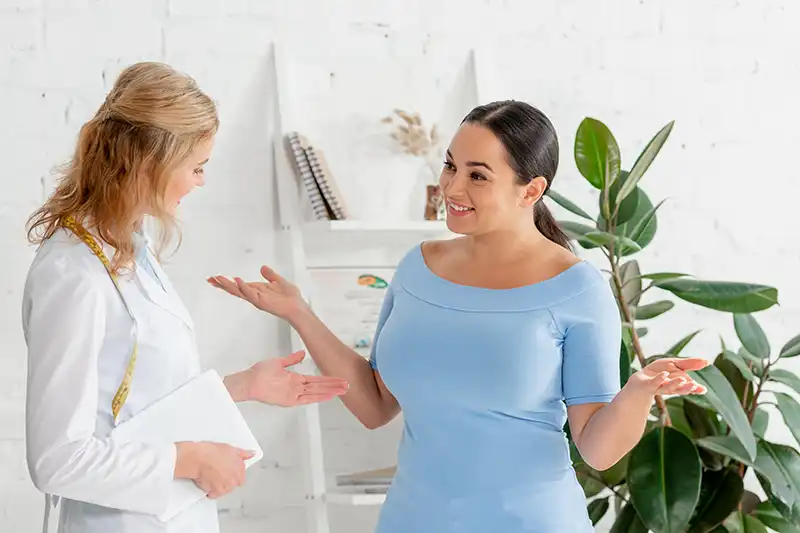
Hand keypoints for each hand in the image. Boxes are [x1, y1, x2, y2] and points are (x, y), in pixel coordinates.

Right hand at [175, 442, 252, 498]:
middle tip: (218, 473)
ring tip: (212, 477)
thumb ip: (243, 454)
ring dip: (220, 486)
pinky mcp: (216, 492)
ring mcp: (226, 486)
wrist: (198, 458)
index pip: (242, 477)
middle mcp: (235, 478)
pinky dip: (210, 491)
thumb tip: (251, 454)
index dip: (234, 474)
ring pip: (225, 490)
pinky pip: (214, 495)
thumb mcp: (230, 448)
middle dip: (227, 480)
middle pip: (233, 484)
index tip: (228, 472)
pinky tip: (207, 483)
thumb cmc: (211, 452)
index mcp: (240, 468)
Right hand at [208, 266, 306, 320]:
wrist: (298, 307)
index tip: (216, 277)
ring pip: (239, 291)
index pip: (239, 285)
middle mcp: (255, 295)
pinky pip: (251, 293)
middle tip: (210, 279)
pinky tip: (237, 281)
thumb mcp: (279, 281)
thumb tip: (262, 268)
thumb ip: (270, 275)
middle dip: (222, 284)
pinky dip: (244, 287)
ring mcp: (257, 299)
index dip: (227, 282)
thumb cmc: (291, 298)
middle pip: (235, 289)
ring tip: (218, 279)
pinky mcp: (262, 302)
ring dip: (228, 285)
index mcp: (257, 290)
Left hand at [227, 350, 348, 406]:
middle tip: (347, 385)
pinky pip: (307, 399)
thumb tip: (303, 353)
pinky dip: (318, 398)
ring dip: (330, 391)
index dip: (328, 379)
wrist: (249, 381)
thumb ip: (292, 359)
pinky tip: (328, 396)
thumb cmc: (259, 373)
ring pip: (316, 393)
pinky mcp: (289, 400)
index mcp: (295, 379)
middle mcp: (297, 387)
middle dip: (333, 386)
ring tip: (343, 390)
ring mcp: (294, 394)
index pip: (316, 379)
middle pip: (320, 387)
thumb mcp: (278, 362)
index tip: (339, 378)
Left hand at [627, 357, 709, 396]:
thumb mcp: (674, 365)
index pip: (688, 387)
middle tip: (694, 385)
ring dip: (675, 384)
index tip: (703, 390)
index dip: (695, 389)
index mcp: (677, 384)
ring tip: (682, 379)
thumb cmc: (658, 373)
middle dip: (686, 388)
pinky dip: (660, 378)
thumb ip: (689, 364)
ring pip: (668, 388)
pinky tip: (664, 374)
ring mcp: (658, 387)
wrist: (639, 382)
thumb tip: (707, 361)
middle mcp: (669, 387)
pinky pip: (654, 383)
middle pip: (679, 389)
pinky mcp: (648, 385)